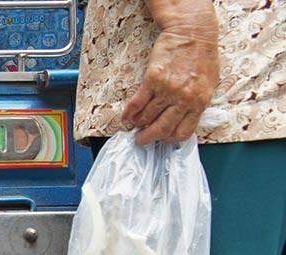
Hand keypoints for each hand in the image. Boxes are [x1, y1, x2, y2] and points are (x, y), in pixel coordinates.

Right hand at [122, 28, 219, 144]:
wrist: (193, 33)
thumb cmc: (203, 56)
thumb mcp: (209, 83)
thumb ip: (198, 102)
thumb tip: (184, 118)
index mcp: (200, 102)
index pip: (183, 131)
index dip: (170, 138)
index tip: (163, 138)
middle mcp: (184, 99)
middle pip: (162, 128)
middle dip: (149, 137)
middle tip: (142, 139)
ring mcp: (167, 90)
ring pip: (148, 116)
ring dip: (139, 124)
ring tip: (134, 125)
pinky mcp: (153, 80)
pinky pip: (138, 103)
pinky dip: (130, 112)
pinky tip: (126, 117)